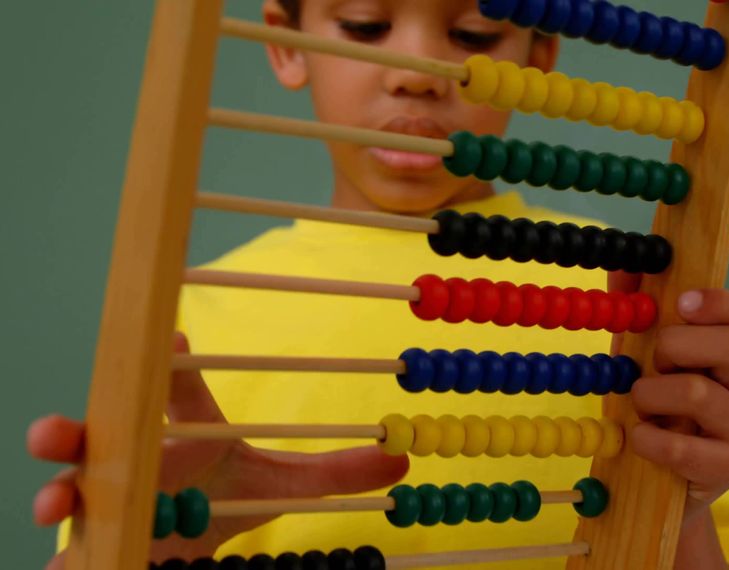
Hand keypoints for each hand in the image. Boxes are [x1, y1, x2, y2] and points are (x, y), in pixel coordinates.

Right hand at [28, 333, 408, 568]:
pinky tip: (72, 560)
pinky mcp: (92, 540)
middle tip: (62, 429)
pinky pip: (71, 547)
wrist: (184, 544)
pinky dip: (69, 554)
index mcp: (180, 431)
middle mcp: (132, 456)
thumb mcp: (277, 485)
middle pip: (94, 432)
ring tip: (57, 501)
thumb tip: (401, 459)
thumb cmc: (221, 498)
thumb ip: (332, 473)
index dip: (174, 366)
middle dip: (71, 427)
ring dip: (55, 489)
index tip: (180, 342)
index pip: (176, 393)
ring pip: (67, 485)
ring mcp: (105, 497)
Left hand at [609, 273, 728, 520]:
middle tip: (652, 363)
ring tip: (638, 405)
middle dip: (677, 346)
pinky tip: (639, 439)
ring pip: (699, 392)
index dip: (721, 302)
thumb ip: (635, 311)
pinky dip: (651, 439)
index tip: (681, 303)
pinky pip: (685, 446)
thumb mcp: (638, 356)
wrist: (658, 487)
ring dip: (652, 394)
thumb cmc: (652, 412)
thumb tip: (623, 267)